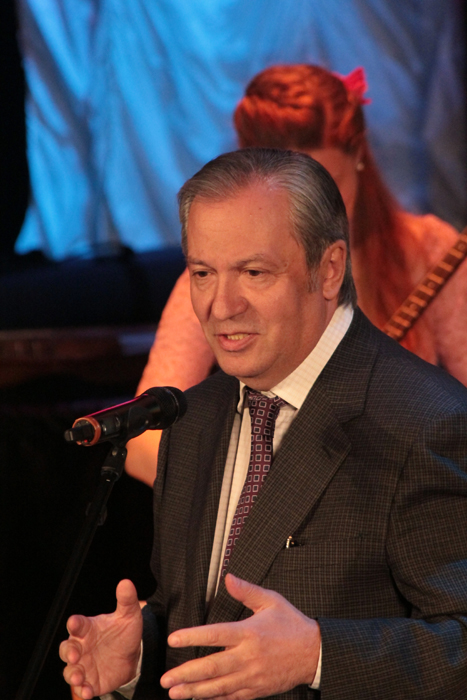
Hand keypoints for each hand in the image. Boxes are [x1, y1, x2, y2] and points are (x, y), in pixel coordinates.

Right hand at [59, 579, 142, 698]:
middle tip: (75, 655)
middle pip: (67, 649)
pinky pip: (82, 688)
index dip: (75, 623)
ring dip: (72, 675)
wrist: (132, 655)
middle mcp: (81, 647)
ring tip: (78, 678)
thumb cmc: (124, 632)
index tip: (74, 623)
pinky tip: (87, 693)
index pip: (77, 624)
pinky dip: (82, 691)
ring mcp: (84, 665)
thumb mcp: (129, 615)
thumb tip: (126, 583)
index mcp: (88, 628)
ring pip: (70, 671)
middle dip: (68, 652)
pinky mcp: (91, 682)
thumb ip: (126, 600)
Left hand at [160, 574, 320, 699]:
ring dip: (194, 691)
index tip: (173, 639)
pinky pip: (231, 696)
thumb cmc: (291, 624)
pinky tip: (199, 698)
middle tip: (166, 679)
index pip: (215, 635)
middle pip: (212, 667)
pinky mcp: (256, 690)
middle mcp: (248, 657)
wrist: (314, 653)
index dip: (192, 637)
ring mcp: (252, 676)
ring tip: (175, 693)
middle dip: (186, 674)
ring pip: (218, 686)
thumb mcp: (272, 601)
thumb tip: (228, 578)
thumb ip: (247, 591)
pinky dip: (214, 699)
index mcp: (249, 633)